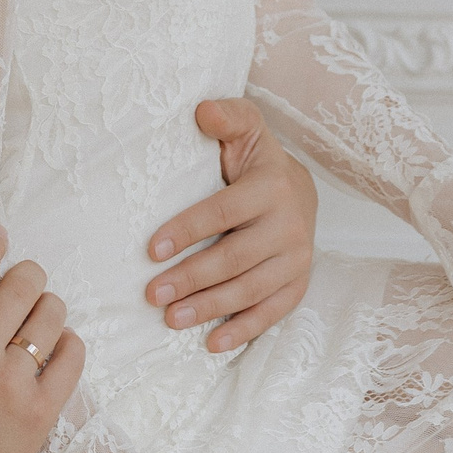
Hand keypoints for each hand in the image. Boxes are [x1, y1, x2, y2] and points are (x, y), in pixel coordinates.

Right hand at [0, 225, 84, 452]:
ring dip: (48, 309)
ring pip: (52, 315)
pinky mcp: (40, 411)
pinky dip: (70, 344)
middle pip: (23, 284)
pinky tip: (56, 349)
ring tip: (39, 320)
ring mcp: (12, 384)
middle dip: (27, 275)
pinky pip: (73, 357)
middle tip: (25, 283)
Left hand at [146, 101, 317, 351]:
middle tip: (151, 294)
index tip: (152, 249)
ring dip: (210, 307)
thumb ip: (227, 117)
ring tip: (171, 318)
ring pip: (251, 289)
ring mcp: (298, 258)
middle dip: (191, 278)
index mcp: (271, 187)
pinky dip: (244, 329)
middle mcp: (290, 226)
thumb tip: (201, 110)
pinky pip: (273, 311)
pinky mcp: (299, 283)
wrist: (301, 189)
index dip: (187, 230)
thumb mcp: (246, 129)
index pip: (223, 212)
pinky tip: (212, 342)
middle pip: (235, 258)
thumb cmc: (257, 161)